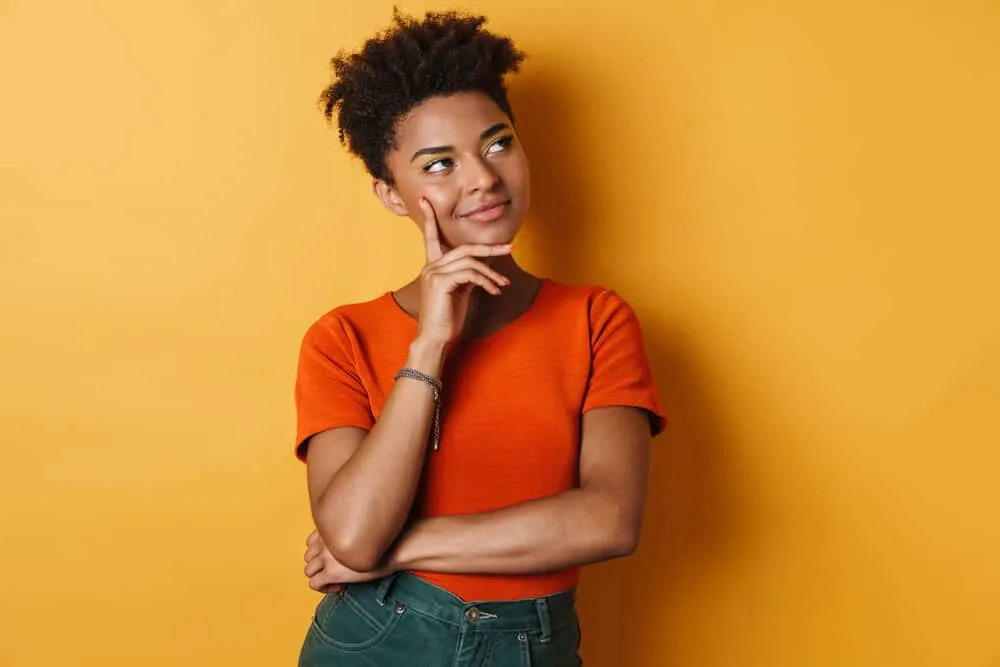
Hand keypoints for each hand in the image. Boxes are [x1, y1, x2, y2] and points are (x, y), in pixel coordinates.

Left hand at [304, 530, 386, 592]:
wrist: (396, 548)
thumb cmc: (385, 539)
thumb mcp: (362, 531)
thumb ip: (347, 534)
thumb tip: (345, 546)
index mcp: (332, 528)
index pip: (311, 541)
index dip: (319, 552)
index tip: (333, 559)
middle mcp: (326, 541)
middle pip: (308, 556)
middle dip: (320, 565)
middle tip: (336, 570)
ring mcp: (327, 557)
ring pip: (308, 570)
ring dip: (321, 576)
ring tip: (338, 580)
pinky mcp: (332, 572)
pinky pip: (314, 584)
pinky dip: (323, 588)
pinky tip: (340, 586)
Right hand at [416, 198, 511, 344]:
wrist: (436, 339)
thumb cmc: (448, 318)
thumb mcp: (461, 291)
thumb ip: (468, 275)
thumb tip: (485, 262)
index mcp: (433, 266)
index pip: (431, 237)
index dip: (429, 218)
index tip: (425, 200)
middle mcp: (430, 266)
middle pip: (464, 248)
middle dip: (488, 248)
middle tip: (509, 249)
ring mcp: (433, 273)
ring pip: (470, 261)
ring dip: (492, 272)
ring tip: (503, 284)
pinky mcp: (440, 282)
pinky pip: (470, 273)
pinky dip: (486, 281)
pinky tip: (494, 291)